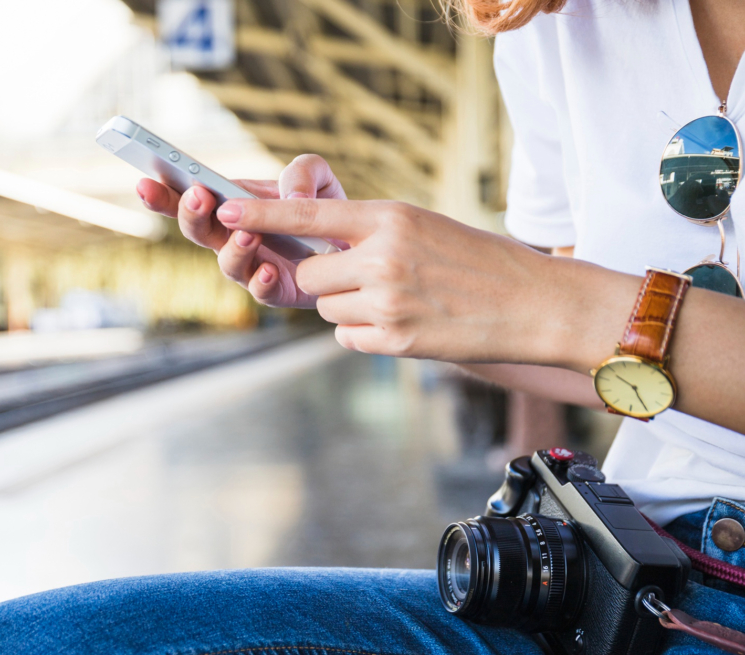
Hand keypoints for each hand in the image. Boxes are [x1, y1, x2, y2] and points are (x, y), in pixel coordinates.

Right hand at [136, 154, 345, 307]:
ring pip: (226, 263)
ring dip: (232, 248)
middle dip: (190, 214)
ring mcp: (251, 266)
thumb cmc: (327, 207)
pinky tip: (270, 270)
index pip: (188, 198)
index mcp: (232, 205)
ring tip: (248, 233)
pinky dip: (261, 281)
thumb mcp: (318, 175)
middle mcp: (232, 237)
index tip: (145, 182)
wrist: (358, 245)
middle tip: (198, 197)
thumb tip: (289, 194)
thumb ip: (302, 171)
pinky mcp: (276, 291)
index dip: (162, 194)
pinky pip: (260, 291)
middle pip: (196, 230)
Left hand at [212, 196, 588, 365]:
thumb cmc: (477, 260)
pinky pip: (347, 337)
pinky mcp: (394, 342)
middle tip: (365, 279)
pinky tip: (405, 323)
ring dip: (348, 308)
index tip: (225, 210)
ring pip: (327, 309)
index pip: (307, 215)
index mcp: (389, 218)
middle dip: (325, 281)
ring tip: (398, 300)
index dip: (260, 214)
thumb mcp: (422, 226)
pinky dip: (366, 333)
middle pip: (308, 277)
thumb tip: (314, 252)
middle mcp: (383, 258)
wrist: (533, 303)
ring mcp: (387, 303)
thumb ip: (368, 233)